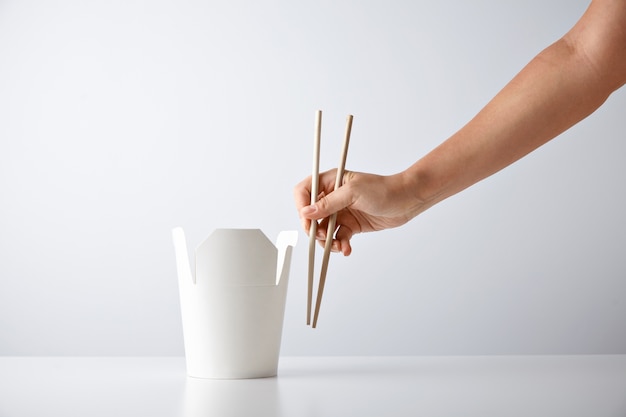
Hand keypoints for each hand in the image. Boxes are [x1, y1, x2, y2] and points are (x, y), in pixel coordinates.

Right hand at [293, 169, 422, 255]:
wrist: (406, 201)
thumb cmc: (384, 189)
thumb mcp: (353, 193)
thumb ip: (328, 204)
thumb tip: (306, 212)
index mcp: (330, 181)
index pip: (304, 191)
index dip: (302, 206)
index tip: (307, 221)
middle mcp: (333, 196)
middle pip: (311, 214)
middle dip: (314, 229)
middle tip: (322, 237)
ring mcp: (341, 211)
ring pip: (323, 229)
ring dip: (327, 241)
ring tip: (338, 246)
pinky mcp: (351, 225)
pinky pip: (338, 237)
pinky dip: (340, 245)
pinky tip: (347, 249)